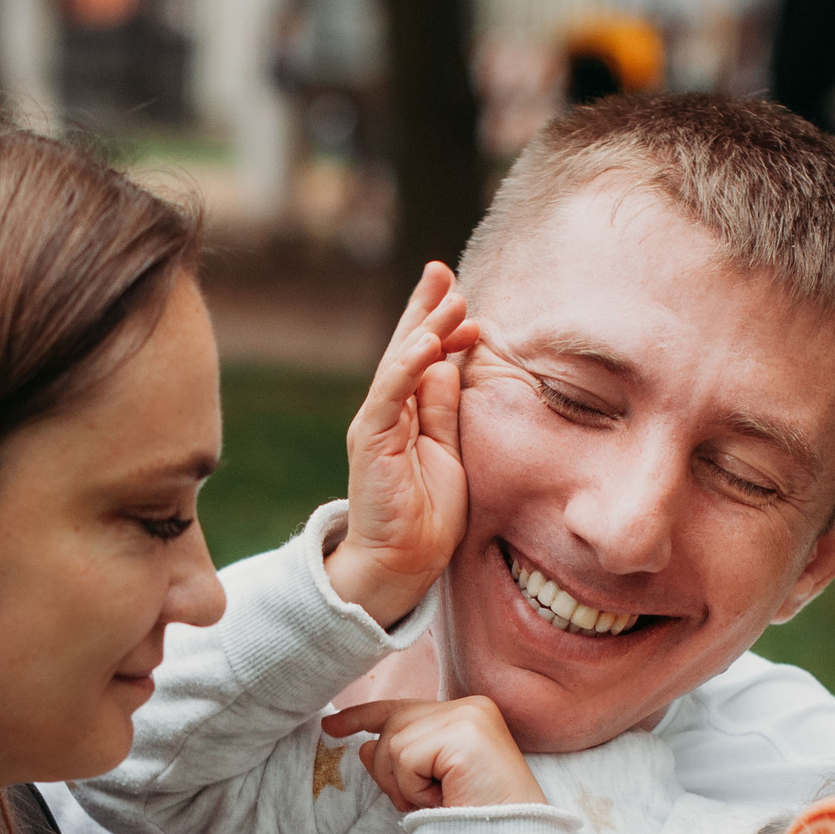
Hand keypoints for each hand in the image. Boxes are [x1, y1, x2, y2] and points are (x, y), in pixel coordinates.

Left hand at [322, 695, 541, 811]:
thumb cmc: (474, 822)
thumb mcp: (427, 789)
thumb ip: (399, 761)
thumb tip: (363, 746)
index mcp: (466, 715)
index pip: (401, 708)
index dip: (362, 717)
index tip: (331, 728)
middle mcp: (470, 706)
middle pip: (391, 727)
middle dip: (390, 773)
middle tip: (421, 801)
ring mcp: (468, 716)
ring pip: (393, 744)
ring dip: (406, 785)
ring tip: (441, 800)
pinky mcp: (464, 733)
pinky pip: (406, 757)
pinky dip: (415, 787)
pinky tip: (445, 798)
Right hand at [329, 261, 477, 628]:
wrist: (402, 562)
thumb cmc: (427, 516)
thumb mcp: (448, 451)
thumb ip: (444, 409)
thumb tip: (448, 366)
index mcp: (407, 414)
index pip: (422, 359)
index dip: (439, 324)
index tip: (464, 297)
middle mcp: (387, 413)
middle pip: (405, 349)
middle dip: (425, 309)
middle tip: (444, 271)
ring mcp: (376, 425)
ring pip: (398, 365)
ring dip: (423, 329)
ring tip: (449, 299)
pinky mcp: (370, 442)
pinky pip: (389, 397)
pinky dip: (406, 368)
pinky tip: (426, 343)